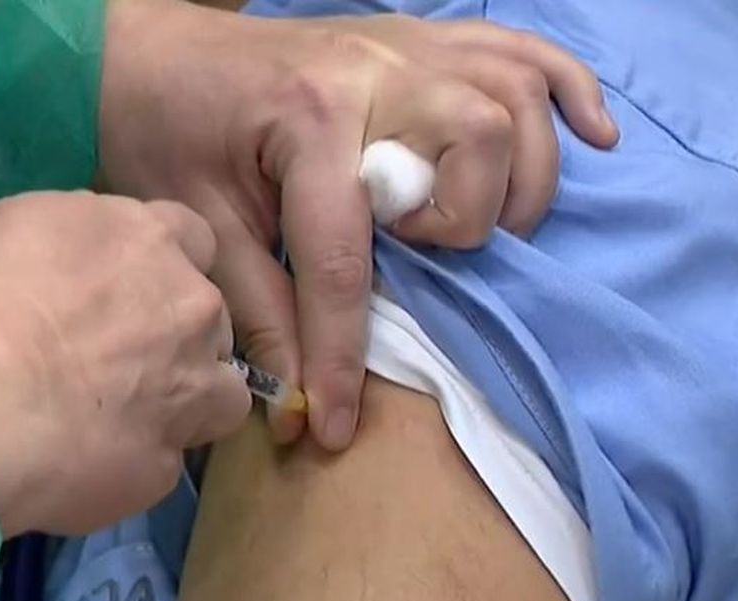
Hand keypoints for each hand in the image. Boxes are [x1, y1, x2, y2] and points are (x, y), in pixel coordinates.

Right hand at [0, 192, 249, 535]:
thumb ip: (50, 239)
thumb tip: (51, 259)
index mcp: (146, 237)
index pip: (191, 236)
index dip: (161, 264)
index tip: (124, 287)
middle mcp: (188, 307)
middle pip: (208, 318)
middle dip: (175, 335)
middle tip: (114, 359)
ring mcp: (190, 389)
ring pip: (221, 394)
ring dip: (186, 402)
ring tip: (125, 420)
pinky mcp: (167, 463)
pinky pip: (166, 460)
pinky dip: (137, 461)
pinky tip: (89, 465)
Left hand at [98, 1, 618, 450]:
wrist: (144, 56)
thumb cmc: (163, 136)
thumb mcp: (200, 226)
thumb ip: (257, 309)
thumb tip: (295, 404)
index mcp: (306, 120)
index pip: (345, 256)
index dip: (342, 353)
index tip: (337, 425)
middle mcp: (372, 71)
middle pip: (477, 140)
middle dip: (462, 223)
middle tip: (418, 255)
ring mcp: (406, 45)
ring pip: (513, 96)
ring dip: (519, 173)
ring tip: (473, 223)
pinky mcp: (421, 38)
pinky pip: (523, 49)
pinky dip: (569, 92)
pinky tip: (592, 140)